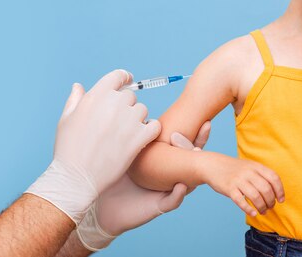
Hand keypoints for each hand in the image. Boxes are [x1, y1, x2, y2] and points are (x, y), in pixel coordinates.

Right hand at [26, 69, 161, 223]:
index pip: (117, 76)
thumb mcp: (66, 120)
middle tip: (117, 122)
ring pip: (143, 110)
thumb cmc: (68, 149)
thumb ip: (75, 100)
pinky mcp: (139, 138)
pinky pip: (154, 125)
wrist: (76, 178)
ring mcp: (128, 121)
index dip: (124, 78)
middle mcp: (113, 105)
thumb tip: (79, 86)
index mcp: (96, 96)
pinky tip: (141, 137)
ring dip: (137, 119)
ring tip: (123, 134)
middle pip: (130, 95)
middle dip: (125, 106)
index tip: (127, 82)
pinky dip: (150, 130)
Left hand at [76, 122, 210, 250]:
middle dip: (201, 140)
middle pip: (192, 155)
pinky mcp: (161, 204)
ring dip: (193, 163)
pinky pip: (174, 199)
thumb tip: (122, 96)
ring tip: (195, 150)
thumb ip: (124, 122)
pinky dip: (179, 193)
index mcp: (162, 155)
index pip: (183, 138)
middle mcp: (168, 170)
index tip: (203, 116)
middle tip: (205, 125)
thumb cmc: (105, 168)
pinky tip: (182, 184)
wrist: (96, 199)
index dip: (196, 128)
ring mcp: (166, 187)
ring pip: (189, 176)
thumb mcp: (117, 142)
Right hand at [197, 152, 283, 216]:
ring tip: (262, 211)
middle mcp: (248, 172)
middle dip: (271, 201)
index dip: (280, 190)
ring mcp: (238, 180)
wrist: (213, 165)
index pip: (273, 178)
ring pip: (255, 197)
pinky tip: (253, 213)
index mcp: (256, 166)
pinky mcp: (229, 188)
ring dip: (262, 207)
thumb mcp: (250, 166)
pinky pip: (241, 201)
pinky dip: (248, 209)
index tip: (281, 200)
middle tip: (270, 207)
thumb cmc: (235, 169)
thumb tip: (276, 192)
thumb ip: (262, 175)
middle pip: (266, 189)